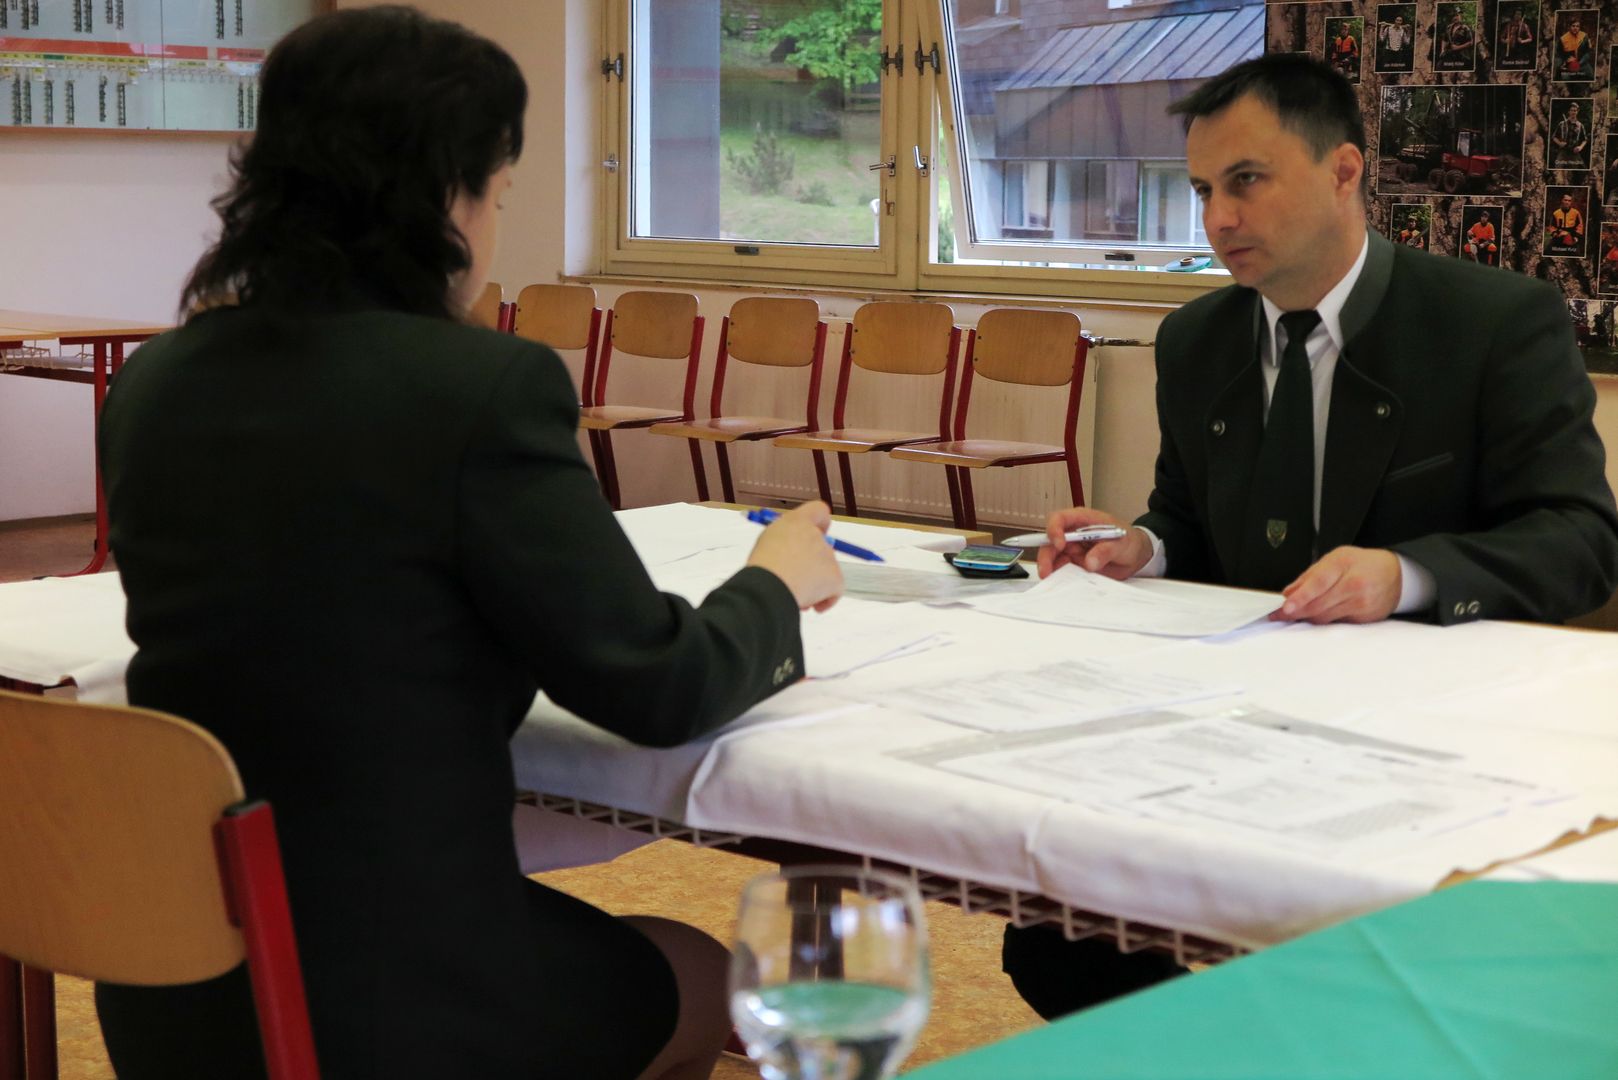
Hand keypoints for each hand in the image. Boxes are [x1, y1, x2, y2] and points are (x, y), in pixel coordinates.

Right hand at [745, 501, 843, 612]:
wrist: (768, 587)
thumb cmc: (761, 567)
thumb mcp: (767, 543)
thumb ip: (784, 540)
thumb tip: (793, 551)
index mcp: (797, 522)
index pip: (818, 511)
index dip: (820, 523)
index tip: (815, 533)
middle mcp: (815, 535)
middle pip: (822, 547)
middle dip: (810, 564)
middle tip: (794, 579)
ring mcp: (828, 556)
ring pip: (825, 572)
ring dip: (813, 584)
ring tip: (795, 596)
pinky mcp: (836, 577)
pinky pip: (835, 591)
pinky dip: (826, 600)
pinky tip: (812, 607)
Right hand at [1035, 506, 1153, 580]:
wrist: (1137, 556)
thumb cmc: (1129, 541)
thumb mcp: (1121, 543)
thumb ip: (1106, 550)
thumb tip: (1089, 562)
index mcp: (1083, 520)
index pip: (1060, 519)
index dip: (1055, 530)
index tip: (1059, 545)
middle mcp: (1073, 533)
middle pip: (1050, 541)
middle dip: (1046, 556)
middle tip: (1046, 571)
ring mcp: (1073, 549)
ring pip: (1053, 557)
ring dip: (1049, 568)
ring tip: (1051, 580)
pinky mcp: (1075, 563)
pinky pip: (1062, 569)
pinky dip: (1059, 577)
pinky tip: (1060, 584)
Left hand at [1273, 546, 1400, 623]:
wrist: (1395, 575)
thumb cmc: (1361, 564)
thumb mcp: (1335, 559)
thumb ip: (1309, 576)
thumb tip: (1288, 594)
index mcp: (1343, 564)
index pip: (1318, 583)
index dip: (1300, 597)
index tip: (1285, 608)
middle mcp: (1354, 584)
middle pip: (1319, 604)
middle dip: (1296, 612)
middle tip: (1278, 614)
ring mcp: (1361, 603)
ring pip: (1325, 617)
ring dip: (1307, 617)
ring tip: (1295, 613)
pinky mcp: (1365, 617)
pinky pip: (1336, 623)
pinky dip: (1324, 620)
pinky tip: (1318, 614)